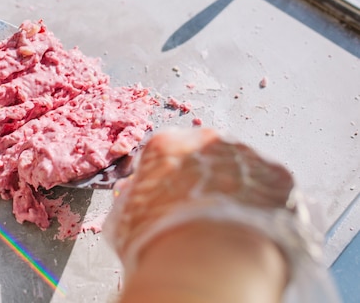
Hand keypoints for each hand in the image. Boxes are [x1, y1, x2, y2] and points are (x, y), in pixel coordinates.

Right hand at [104, 128, 340, 302]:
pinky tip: (254, 229)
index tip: (169, 200)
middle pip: (205, 155)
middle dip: (205, 179)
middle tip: (202, 214)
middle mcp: (206, 140)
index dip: (167, 178)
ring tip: (230, 227)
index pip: (165, 151)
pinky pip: (271, 186)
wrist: (208, 266)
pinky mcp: (279, 176)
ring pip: (240, 168)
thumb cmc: (159, 244)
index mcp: (164, 145)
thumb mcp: (125, 220)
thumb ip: (130, 197)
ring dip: (237, 189)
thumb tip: (130, 192)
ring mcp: (246, 155)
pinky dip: (266, 204)